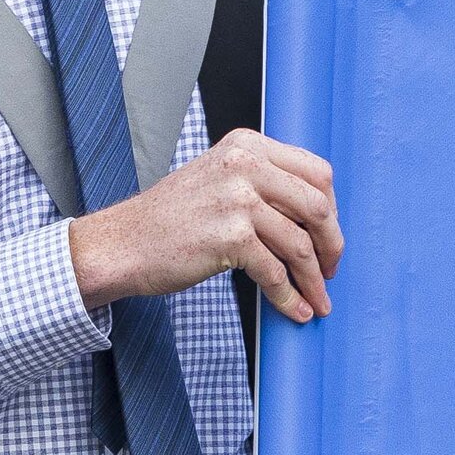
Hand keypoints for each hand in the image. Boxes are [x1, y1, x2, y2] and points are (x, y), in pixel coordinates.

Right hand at [70, 130, 344, 324]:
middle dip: (331, 245)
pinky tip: (293, 309)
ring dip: (313, 279)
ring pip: (300, 244)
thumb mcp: (219, 178)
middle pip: (317, 206)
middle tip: (330, 270)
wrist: (123, 243)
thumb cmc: (171, 218)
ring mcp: (238, 199)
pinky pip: (275, 272)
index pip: (316, 171)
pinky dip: (288, 296)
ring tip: (317, 300)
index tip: (328, 235)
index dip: (331, 209)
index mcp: (247, 145)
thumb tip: (317, 216)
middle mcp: (245, 164)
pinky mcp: (231, 236)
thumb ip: (263, 182)